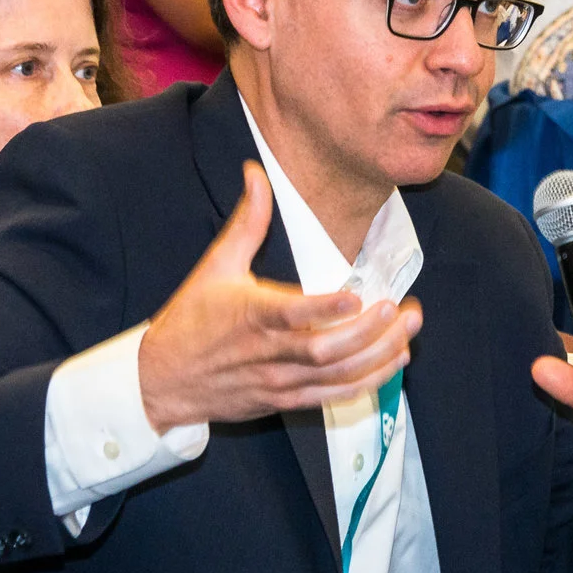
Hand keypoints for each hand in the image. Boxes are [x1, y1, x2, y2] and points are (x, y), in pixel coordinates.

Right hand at [138, 162, 421, 430]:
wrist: (163, 381)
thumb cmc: (190, 320)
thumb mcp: (215, 266)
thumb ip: (247, 221)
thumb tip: (255, 171)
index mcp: (249, 314)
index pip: (291, 313)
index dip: (325, 307)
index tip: (356, 294)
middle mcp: (267, 352)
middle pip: (325, 349)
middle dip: (370, 332)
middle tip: (402, 309)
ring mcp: (278, 381)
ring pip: (336, 376)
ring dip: (378, 357)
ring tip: (408, 333)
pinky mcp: (285, 401)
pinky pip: (333, 397)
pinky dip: (367, 383)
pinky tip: (392, 363)